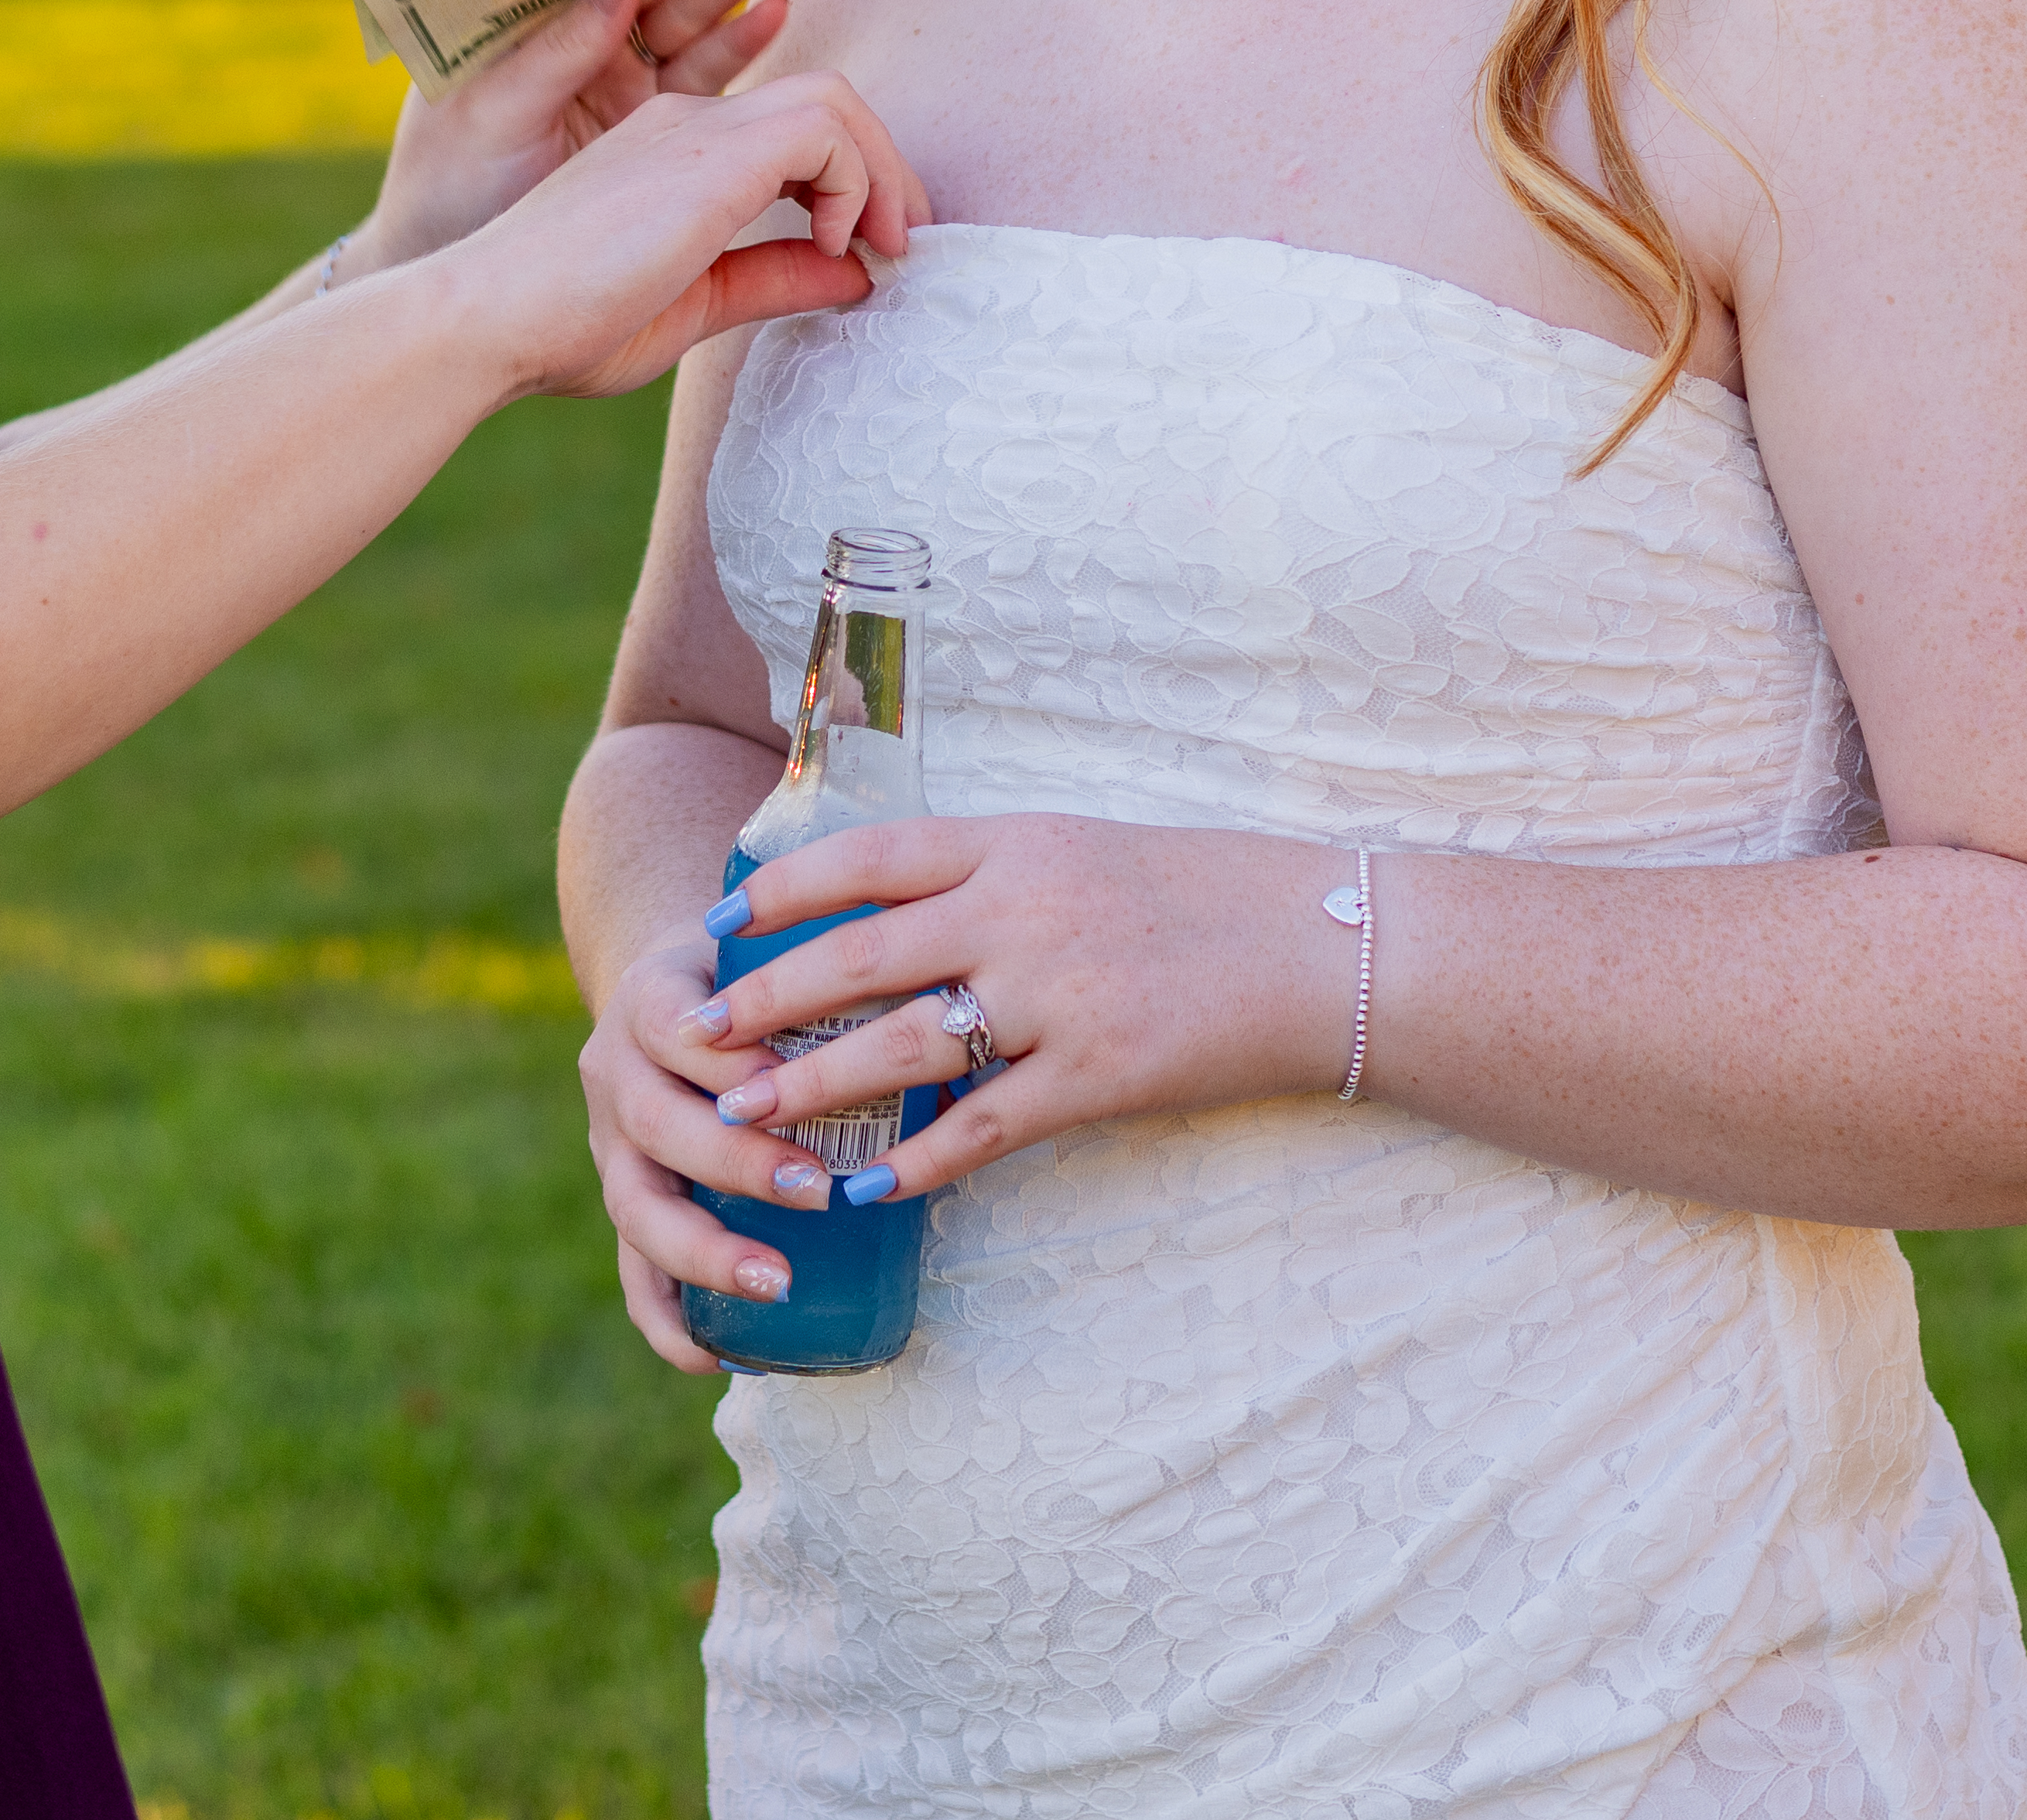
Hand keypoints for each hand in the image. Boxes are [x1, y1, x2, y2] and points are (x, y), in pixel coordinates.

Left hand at [353, 0, 810, 276]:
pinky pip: (703, 78)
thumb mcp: (489, 113)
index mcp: (529, 21)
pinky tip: (774, 13)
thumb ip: (558, 48)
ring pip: (688, 21)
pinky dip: (739, 45)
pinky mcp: (648, 127)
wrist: (464, 293)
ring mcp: (619, 83)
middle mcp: (580, 42)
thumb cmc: (444, 188)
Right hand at [429, 67, 921, 399]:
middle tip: (902, 242)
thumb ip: (771, 279)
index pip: (789, 129)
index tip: (868, 250)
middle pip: (825, 99)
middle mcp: (687, 121)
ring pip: (834, 99)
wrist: (485, 320)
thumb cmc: (563, 325)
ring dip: (879, 168)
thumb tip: (857, 276)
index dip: (848, 178)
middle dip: (882, 165)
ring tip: (883, 243)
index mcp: (673, 153)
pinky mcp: (712, 151)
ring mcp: (696, 126)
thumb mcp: (694, 304)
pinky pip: (825, 128)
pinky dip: (854, 180)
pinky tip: (834, 241)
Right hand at [579, 919, 845, 1376]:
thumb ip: (835, 987)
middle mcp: (615, 1075)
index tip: (799, 1084)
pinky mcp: (623, 1202)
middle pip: (657, 1124)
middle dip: (735, 1162)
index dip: (732, 1064)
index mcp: (651, 1005)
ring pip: (634, 1207)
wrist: (672, 997)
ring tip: (778, 1282)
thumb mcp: (774, 961)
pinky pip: (630, 1271)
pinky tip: (716, 1356)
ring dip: (704, 1251)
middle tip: (816, 1190)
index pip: (678, 1028)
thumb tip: (952, 1032)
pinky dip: (666, 1319)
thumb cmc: (749, 984)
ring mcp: (609, 1147)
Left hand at [685, 813, 1359, 1207]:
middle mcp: (1024, 909)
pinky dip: (916, 1159)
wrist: (1330, 945)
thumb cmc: (1209, 894)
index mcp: (1018, 842)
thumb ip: (1000, 877)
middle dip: (766, 1002)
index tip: (717, 928)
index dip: (780, 894)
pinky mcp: (1099, 1074)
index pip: (867, 857)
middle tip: (695, 1040)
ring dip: (813, 1087)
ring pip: (902, 1044)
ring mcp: (1060, 993)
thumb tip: (909, 909)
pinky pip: (983, 1126)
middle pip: (860, 954)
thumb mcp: (1090, 853)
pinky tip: (865, 1185)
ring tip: (744, 1120)